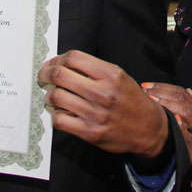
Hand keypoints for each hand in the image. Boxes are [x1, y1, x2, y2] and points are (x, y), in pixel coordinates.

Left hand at [37, 50, 167, 157]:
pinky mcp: (89, 133)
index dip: (57, 59)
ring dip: (49, 95)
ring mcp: (95, 114)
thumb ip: (93, 69)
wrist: (147, 128)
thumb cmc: (131, 101)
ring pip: (56, 97)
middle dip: (46, 74)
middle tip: (44, 77)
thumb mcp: (119, 77)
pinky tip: (61, 112)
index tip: (53, 64)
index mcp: (111, 75)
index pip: (73, 58)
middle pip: (60, 75)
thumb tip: (61, 64)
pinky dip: (56, 114)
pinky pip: (59, 120)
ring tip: (53, 96)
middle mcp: (103, 93)